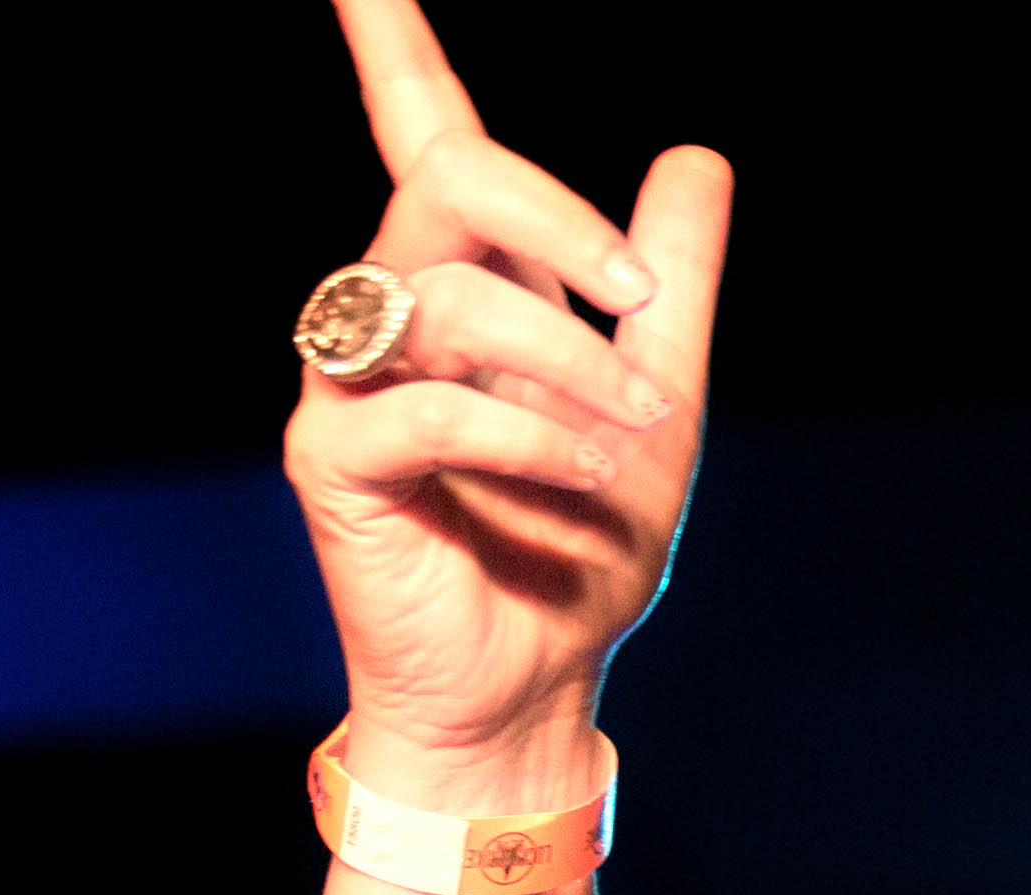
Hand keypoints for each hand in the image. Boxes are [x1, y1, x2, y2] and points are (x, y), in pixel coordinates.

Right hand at [283, 0, 730, 803]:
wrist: (538, 693)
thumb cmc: (582, 557)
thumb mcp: (660, 408)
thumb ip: (670, 288)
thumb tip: (697, 156)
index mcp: (467, 286)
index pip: (427, 137)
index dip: (395, 47)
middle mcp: (395, 312)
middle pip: (443, 179)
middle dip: (560, 223)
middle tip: (641, 301)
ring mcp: (352, 382)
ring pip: (445, 294)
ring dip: (570, 359)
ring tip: (639, 436)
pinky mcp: (334, 459)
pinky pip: (425, 408)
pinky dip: (526, 435)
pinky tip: (588, 478)